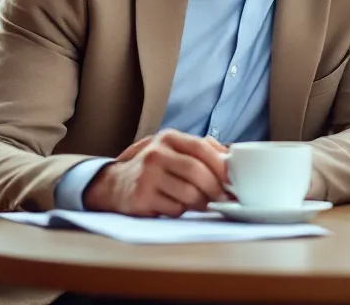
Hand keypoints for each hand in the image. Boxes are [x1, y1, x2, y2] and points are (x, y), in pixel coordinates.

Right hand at [84, 130, 228, 216]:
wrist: (116, 184)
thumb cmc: (155, 168)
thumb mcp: (175, 150)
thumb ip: (203, 149)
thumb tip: (232, 158)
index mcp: (169, 138)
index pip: (202, 148)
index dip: (221, 165)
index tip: (233, 180)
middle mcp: (156, 153)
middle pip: (197, 172)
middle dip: (216, 189)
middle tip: (224, 199)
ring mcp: (147, 175)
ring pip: (188, 193)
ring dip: (201, 203)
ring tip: (202, 203)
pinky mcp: (141, 197)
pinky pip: (175, 209)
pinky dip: (182, 210)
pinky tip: (177, 206)